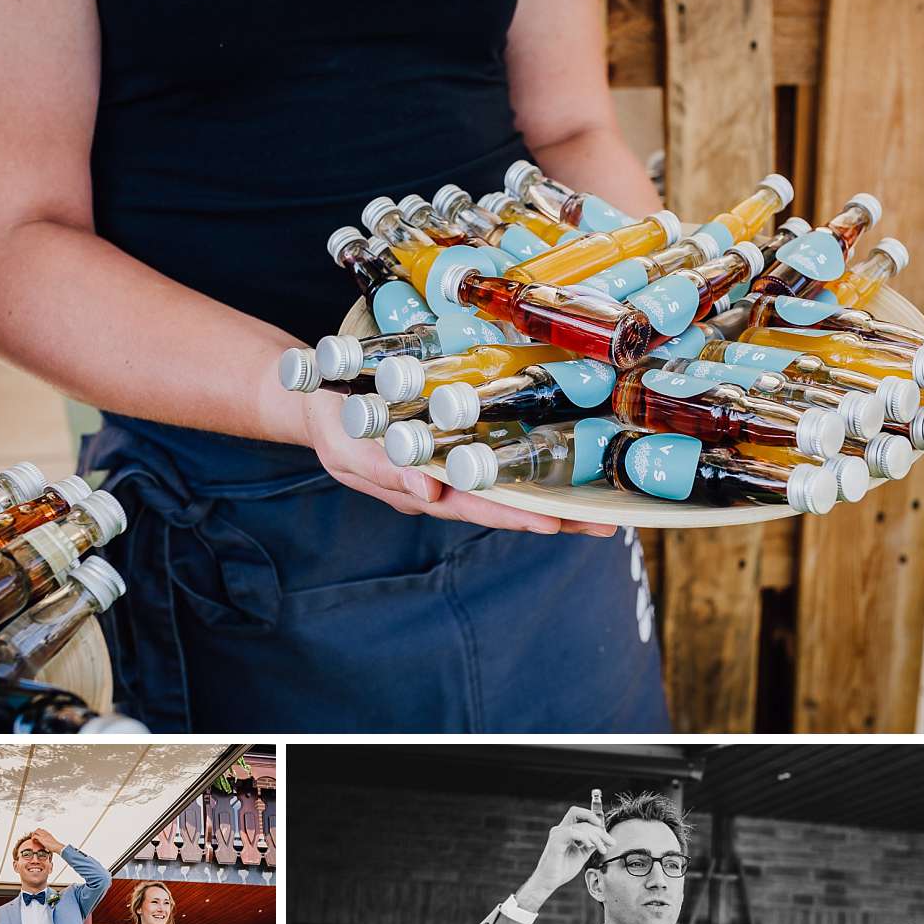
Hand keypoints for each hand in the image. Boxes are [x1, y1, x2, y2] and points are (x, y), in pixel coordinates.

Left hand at [27, 828, 63, 854]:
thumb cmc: (55, 845)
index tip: (37, 836)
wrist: (57, 846)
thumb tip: (47, 843)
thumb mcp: (51, 841)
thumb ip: (48, 840)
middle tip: (34, 837)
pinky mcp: (41, 838)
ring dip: (33, 834)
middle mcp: (46, 833)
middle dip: (35, 832)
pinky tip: (34, 841)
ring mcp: (43, 835)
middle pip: (38, 829)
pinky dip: (33, 838)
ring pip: (36, 831)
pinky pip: (34, 836)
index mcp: (48, 834)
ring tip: (33, 839)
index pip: (42, 830)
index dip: (38, 832)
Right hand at [303, 390, 616, 537]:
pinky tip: (570, 463)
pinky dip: (535, 463)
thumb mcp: (346, 446)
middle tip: (606, 524)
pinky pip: (501, 459)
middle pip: (506, 504)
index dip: (516, 516)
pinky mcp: (459, 442)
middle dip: (555, 516)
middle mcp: (446, 483)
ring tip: (604, 504)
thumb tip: (426, 492)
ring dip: (556, 495)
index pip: (477, 507)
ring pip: (510, 484)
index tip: (555, 524)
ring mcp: (455, 466)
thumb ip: (383, 470)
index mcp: (421, 489)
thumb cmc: (331, 422)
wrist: (317, 398)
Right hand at [518, 806, 613, 907]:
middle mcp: (561, 829)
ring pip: (581, 826)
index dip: (596, 821)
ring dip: (595, 837)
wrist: (549, 882)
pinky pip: (573, 832)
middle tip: (610, 843)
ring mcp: (558, 834)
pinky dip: (585, 838)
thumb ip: (590, 845)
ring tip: (602, 849)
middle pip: (582, 816)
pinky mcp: (555, 841)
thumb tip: (604, 838)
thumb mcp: (582, 854)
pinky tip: (590, 846)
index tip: (608, 837)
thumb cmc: (563, 868)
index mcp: (566, 831)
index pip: (581, 815)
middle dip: (599, 829)